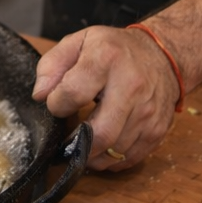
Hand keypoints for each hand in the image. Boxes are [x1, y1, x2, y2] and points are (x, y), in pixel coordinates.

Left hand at [33, 25, 180, 171]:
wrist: (161, 56)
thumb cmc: (114, 50)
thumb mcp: (78, 42)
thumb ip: (52, 65)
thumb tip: (40, 95)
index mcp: (107, 59)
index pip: (73, 93)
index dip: (56, 104)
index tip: (56, 104)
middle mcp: (131, 86)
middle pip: (99, 133)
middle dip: (75, 144)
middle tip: (65, 141)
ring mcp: (148, 111)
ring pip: (114, 151)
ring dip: (91, 155)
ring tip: (81, 144)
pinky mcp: (157, 130)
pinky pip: (129, 158)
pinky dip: (110, 160)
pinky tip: (101, 148)